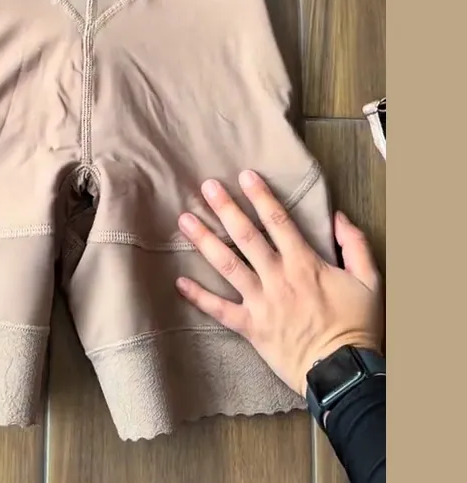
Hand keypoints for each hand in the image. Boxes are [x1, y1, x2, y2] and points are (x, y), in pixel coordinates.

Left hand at [176, 170, 382, 396]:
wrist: (344, 374)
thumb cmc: (357, 327)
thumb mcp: (369, 281)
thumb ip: (355, 245)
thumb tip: (339, 216)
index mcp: (304, 264)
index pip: (279, 221)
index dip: (261, 196)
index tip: (244, 175)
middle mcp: (278, 278)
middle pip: (247, 236)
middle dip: (226, 209)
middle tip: (206, 186)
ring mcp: (261, 302)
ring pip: (228, 266)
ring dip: (204, 242)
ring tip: (184, 221)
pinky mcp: (251, 327)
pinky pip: (220, 310)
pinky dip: (199, 297)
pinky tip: (179, 282)